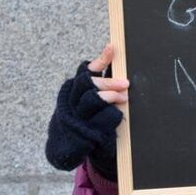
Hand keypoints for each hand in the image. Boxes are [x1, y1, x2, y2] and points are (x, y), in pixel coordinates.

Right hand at [45, 44, 128, 180]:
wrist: (69, 146)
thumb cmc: (85, 117)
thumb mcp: (88, 98)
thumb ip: (99, 84)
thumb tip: (115, 61)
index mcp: (73, 89)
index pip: (86, 70)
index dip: (100, 59)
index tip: (112, 48)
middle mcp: (72, 100)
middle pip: (89, 84)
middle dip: (108, 82)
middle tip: (126, 83)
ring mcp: (77, 115)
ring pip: (92, 100)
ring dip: (110, 97)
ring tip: (124, 97)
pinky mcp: (85, 130)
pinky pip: (101, 119)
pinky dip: (112, 115)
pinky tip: (118, 114)